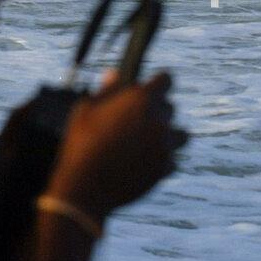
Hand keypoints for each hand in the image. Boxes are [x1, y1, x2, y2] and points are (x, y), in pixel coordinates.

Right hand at [47, 72, 187, 221]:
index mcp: (140, 98)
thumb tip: (114, 74)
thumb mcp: (87, 109)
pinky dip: (161, 161)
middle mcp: (158, 118)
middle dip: (156, 111)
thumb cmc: (81, 141)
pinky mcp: (166, 167)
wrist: (86, 186)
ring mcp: (165, 144)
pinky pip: (172, 159)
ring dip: (166, 136)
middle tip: (135, 122)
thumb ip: (106, 90)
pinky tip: (142, 163)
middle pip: (170, 108)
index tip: (149, 90)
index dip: (158, 84)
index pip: (166, 80)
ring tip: (144, 143)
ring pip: (179, 135)